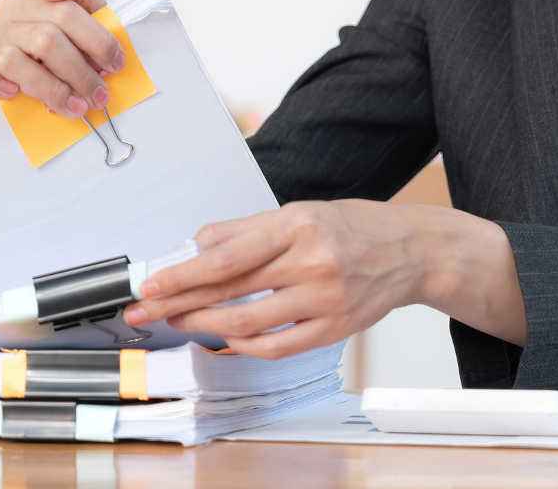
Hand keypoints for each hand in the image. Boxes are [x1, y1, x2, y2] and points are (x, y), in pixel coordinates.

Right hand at [0, 0, 124, 116]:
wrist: (11, 90)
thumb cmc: (52, 54)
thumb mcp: (77, 19)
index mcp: (27, 2)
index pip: (65, 11)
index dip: (97, 39)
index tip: (115, 64)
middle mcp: (0, 20)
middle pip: (45, 38)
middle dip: (79, 71)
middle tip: (98, 96)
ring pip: (12, 60)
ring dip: (50, 88)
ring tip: (74, 107)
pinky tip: (13, 95)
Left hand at [122, 201, 436, 358]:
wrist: (410, 251)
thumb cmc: (352, 227)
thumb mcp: (299, 211)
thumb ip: (246, 230)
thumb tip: (196, 246)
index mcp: (298, 226)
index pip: (228, 254)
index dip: (184, 273)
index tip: (153, 283)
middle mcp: (312, 262)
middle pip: (231, 291)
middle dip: (181, 302)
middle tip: (147, 310)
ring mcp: (325, 299)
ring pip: (249, 323)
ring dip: (205, 326)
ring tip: (181, 322)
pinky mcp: (335, 328)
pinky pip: (278, 347)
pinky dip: (245, 345)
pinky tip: (228, 337)